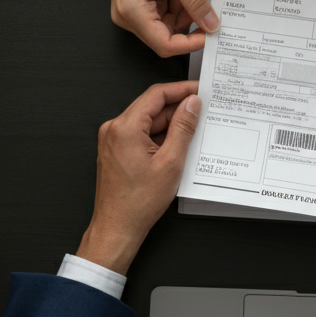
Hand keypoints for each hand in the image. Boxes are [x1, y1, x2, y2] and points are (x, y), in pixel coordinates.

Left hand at [76, 81, 200, 274]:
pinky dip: (160, 136)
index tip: (198, 89)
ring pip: (147, 122)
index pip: (156, 95)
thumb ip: (183, 128)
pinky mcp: (116, 151)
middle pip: (151, 107)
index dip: (181, 89)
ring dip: (170, 124)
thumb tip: (191, 105)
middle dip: (178, 108)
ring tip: (194, 130)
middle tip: (202, 109)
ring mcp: (113, 140)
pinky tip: (178, 144)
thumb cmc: (138, 202)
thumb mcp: (171, 162)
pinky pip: (141, 134)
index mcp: (124, 128)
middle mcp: (114, 129)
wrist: (118, 227)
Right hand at [98, 0, 218, 56]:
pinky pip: (160, 15)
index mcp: (133, 11)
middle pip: (165, 37)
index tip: (208, 36)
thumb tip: (210, 24)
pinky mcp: (135, 6)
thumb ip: (196, 2)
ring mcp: (130, 12)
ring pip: (165, 26)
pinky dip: (173, 6)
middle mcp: (127, 17)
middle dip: (186, 23)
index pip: (164, 45)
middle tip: (200, 5)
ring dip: (180, 12)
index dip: (190, 44)